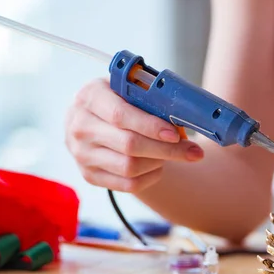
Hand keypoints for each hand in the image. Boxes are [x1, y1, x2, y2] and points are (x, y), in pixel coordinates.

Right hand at [65, 78, 203, 192]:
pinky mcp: (89, 175)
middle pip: (129, 145)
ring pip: (130, 167)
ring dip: (159, 162)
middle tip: (193, 152)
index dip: (151, 127)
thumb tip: (183, 115)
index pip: (121, 116)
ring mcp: (82, 154)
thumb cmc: (117, 100)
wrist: (90, 120)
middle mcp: (80, 127)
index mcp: (90, 97)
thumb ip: (149, 96)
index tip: (176, 134)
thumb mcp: (127, 88)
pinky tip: (158, 166)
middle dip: (167, 149)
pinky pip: (128, 185)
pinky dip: (150, 177)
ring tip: (171, 153)